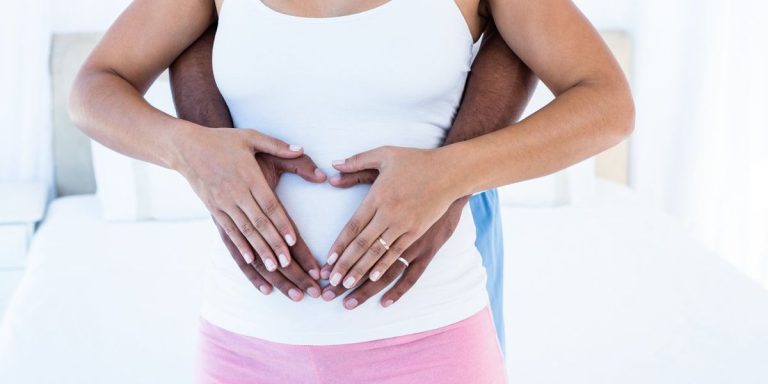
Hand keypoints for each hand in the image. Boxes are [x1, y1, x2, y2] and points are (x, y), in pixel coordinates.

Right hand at [174, 126, 306, 271]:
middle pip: (259, 223)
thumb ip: (278, 146)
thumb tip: (301, 149)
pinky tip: (251, 260)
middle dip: (274, 244)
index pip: (269, 205)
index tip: (293, 241)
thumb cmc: (223, 141)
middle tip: (289, 263)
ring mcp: (223, 203)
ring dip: (260, 250)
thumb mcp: (251, 137)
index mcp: (249, 176)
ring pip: (245, 231)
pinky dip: (241, 246)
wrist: (186, 147)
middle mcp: (236, 192)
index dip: (281, 224)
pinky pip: (229, 231)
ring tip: (274, 267)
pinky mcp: (213, 209)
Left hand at [324, 146, 461, 288]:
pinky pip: (398, 253)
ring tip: (347, 286)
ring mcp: (405, 225)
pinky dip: (385, 266)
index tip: (327, 260)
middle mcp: (389, 213)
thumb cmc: (416, 161)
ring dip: (361, 270)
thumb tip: (333, 166)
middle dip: (345, 264)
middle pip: (362, 244)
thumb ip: (357, 161)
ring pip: (378, 253)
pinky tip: (374, 278)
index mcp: (378, 196)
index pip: (353, 226)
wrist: (450, 171)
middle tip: (331, 282)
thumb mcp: (384, 154)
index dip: (339, 245)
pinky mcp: (418, 232)